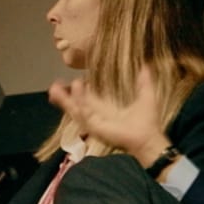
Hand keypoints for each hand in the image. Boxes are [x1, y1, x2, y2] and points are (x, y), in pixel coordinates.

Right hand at [48, 68, 169, 165]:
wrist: (149, 138)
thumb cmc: (147, 121)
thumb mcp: (145, 96)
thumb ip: (144, 81)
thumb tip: (146, 65)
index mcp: (106, 110)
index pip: (87, 100)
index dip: (79, 92)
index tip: (73, 81)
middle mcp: (97, 117)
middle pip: (76, 106)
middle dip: (64, 97)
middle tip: (54, 86)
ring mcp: (94, 123)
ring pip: (75, 109)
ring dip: (66, 99)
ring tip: (55, 87)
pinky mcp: (95, 127)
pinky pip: (84, 114)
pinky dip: (78, 102)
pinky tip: (75, 89)